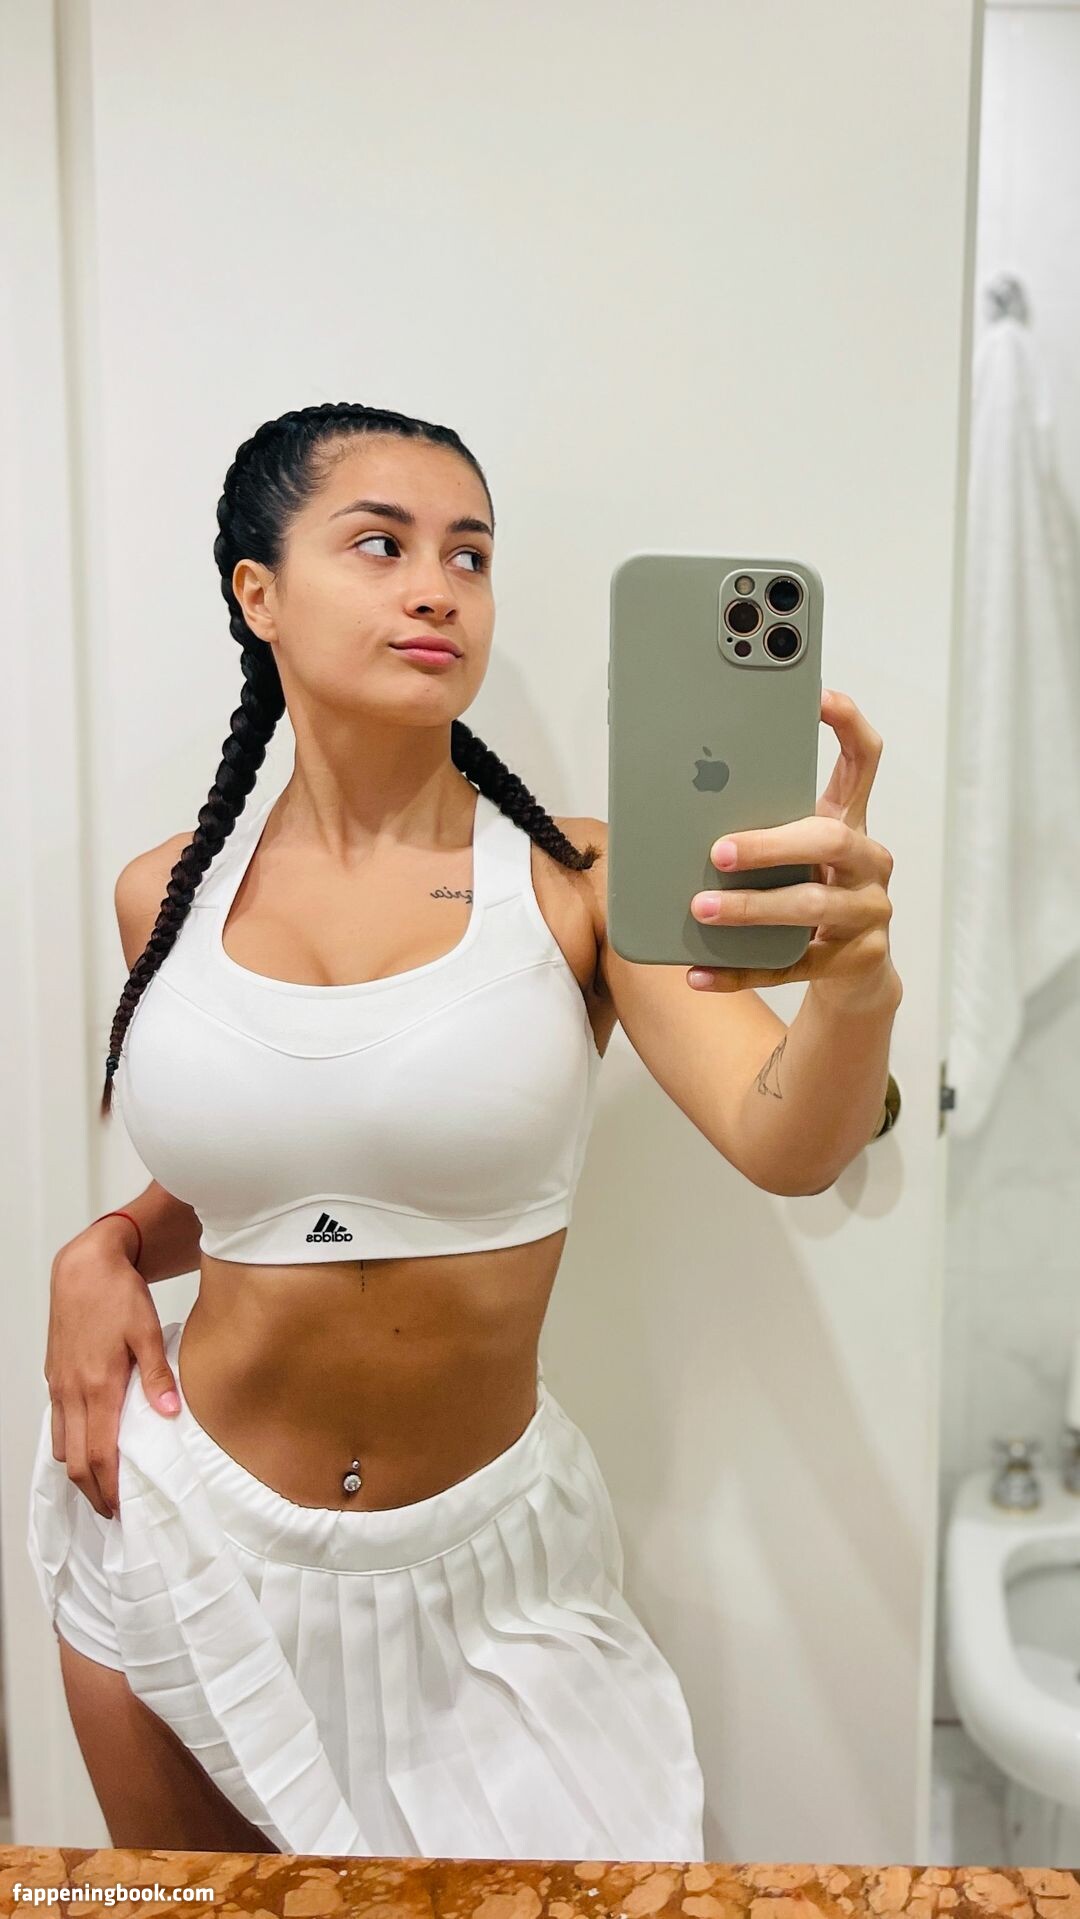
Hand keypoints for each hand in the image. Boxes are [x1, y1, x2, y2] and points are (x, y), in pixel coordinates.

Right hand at [45, 1219, 180, 1519]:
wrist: (84, 1267)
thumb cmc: (117, 1295)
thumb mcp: (148, 1332)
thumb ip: (158, 1376)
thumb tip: (170, 1413)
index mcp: (98, 1386)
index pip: (100, 1454)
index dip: (109, 1488)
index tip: (122, 1509)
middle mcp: (73, 1391)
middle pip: (75, 1461)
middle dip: (92, 1492)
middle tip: (112, 1511)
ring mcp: (59, 1385)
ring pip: (62, 1444)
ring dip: (79, 1471)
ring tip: (101, 1485)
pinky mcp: (55, 1376)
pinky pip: (58, 1422)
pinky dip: (70, 1443)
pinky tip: (88, 1444)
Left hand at [687, 687, 899, 1006]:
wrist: (854, 973)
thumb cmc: (807, 891)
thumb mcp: (793, 851)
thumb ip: (759, 821)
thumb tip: (675, 798)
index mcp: (851, 821)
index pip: (863, 760)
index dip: (848, 725)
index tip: (819, 698)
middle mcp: (868, 862)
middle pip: (830, 841)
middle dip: (771, 844)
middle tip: (718, 851)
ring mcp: (867, 914)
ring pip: (810, 907)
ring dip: (749, 908)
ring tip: (699, 909)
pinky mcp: (852, 962)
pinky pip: (790, 967)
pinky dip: (738, 971)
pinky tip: (698, 972)